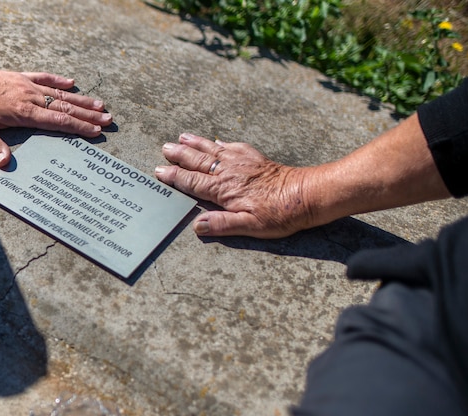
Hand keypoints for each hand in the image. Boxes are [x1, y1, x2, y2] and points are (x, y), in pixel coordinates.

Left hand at [0, 62, 112, 166]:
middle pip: (65, 108)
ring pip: (60, 94)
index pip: (57, 121)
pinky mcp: (21, 77)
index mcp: (24, 112)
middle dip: (88, 115)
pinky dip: (59, 81)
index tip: (95, 132)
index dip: (78, 127)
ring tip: (100, 105)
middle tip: (109, 120)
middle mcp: (30, 97)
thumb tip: (4, 164)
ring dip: (81, 100)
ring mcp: (27, 85)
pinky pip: (44, 78)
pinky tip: (72, 83)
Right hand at [155, 133, 313, 238]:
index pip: (192, 182)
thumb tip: (197, 225)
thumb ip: (222, 224)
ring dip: (195, 144)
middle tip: (164, 148)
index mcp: (224, 190)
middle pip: (198, 161)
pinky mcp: (255, 157)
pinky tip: (216, 141)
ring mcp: (242, 162)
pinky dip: (220, 143)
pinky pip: (232, 146)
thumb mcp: (250, 226)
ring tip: (181, 137)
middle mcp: (229, 172)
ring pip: (212, 150)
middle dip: (180, 155)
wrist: (307, 195)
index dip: (175, 177)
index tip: (159, 171)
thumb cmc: (280, 214)